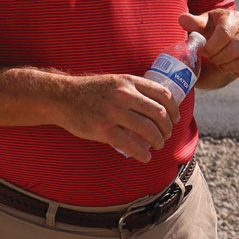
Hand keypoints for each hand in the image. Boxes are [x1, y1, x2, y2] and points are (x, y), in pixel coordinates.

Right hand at [54, 73, 181, 162]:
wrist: (62, 97)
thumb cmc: (92, 91)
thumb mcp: (116, 81)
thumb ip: (135, 90)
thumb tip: (158, 105)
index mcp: (130, 82)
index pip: (163, 94)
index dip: (174, 109)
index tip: (176, 118)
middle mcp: (124, 95)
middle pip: (158, 113)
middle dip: (167, 128)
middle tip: (166, 135)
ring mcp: (114, 113)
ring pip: (147, 129)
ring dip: (158, 140)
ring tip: (159, 145)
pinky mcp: (103, 130)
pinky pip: (129, 144)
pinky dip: (142, 153)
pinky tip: (145, 157)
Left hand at [179, 9, 238, 86]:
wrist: (224, 44)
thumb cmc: (211, 33)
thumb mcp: (202, 27)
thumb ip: (193, 23)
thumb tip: (182, 19)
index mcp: (234, 17)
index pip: (225, 34)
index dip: (212, 47)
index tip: (204, 51)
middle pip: (235, 48)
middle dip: (219, 58)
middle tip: (212, 59)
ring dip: (229, 66)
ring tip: (221, 64)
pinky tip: (234, 71)